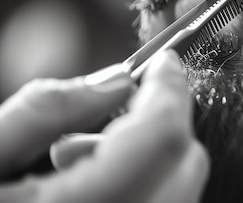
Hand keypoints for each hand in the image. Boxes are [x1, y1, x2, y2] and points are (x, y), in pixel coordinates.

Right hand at [0, 50, 208, 202]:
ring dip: (149, 157)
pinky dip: (145, 186)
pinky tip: (88, 189)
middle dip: (158, 123)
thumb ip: (46, 109)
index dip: (170, 91)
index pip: (163, 137)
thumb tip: (117, 80)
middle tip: (107, 110)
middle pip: (185, 164)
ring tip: (72, 158)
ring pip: (181, 188)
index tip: (163, 64)